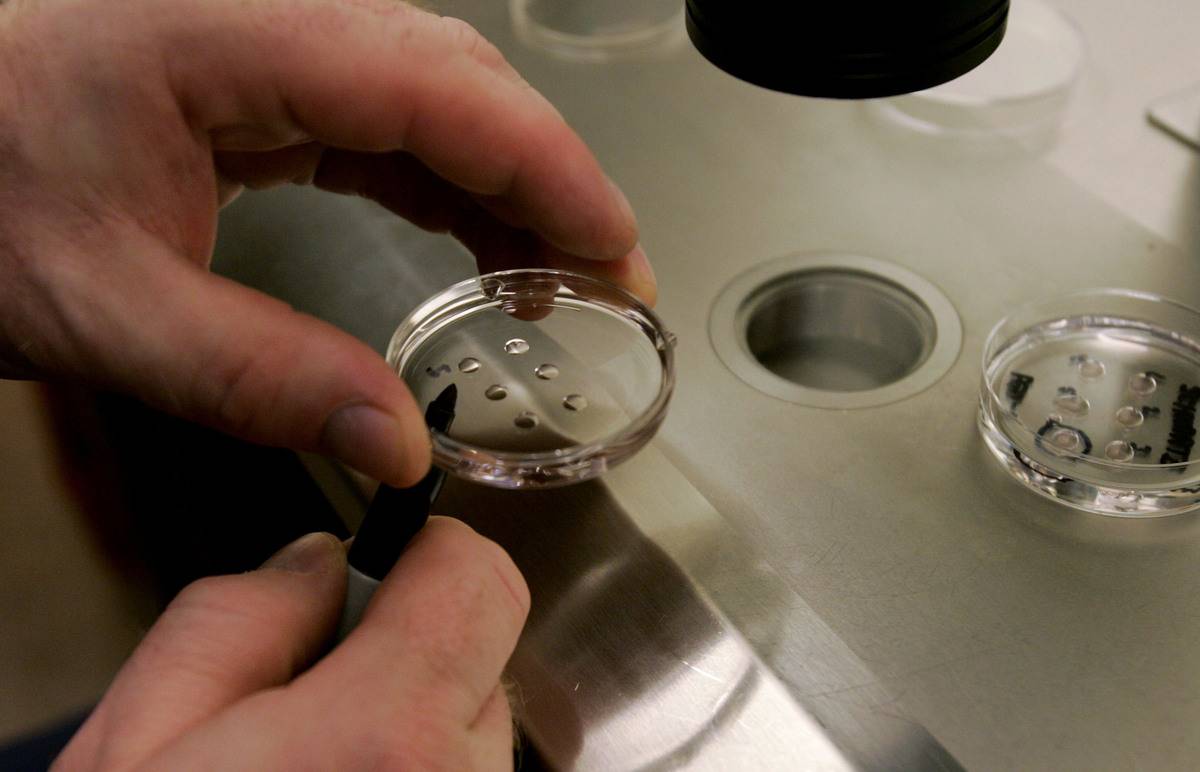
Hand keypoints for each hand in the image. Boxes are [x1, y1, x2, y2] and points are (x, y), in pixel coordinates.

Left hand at [0, 0, 654, 485]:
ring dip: (508, 184)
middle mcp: (262, 14)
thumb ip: (253, 377)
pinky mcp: (258, 76)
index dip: (549, 169)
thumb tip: (393, 441)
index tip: (615, 250)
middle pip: (458, 78)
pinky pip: (386, 117)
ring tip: (554, 279)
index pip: (437, 89)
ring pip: (433, 94)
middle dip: (548, 178)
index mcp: (225, 32)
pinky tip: (478, 242)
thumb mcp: (98, 308)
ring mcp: (263, 40)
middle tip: (606, 281)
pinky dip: (448, 182)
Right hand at [56, 520, 530, 769]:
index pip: (481, 579)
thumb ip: (237, 619)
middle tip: (309, 710)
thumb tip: (318, 565)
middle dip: (406, 655)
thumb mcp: (137, 745)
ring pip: (479, 737)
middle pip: (483, 657)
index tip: (381, 571)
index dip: (425, 556)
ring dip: (410, 734)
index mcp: (385, 742)